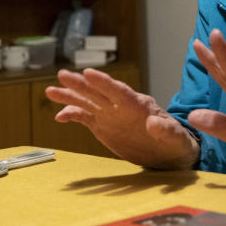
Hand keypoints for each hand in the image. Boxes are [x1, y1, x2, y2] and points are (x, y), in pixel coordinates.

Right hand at [45, 68, 199, 169]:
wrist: (169, 152)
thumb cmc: (176, 143)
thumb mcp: (176, 138)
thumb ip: (166, 130)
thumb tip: (154, 123)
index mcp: (138, 105)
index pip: (119, 91)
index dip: (104, 83)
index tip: (88, 73)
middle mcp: (121, 106)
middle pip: (98, 92)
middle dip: (80, 84)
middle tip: (62, 74)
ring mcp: (110, 115)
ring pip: (87, 102)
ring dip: (70, 96)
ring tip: (50, 91)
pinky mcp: (103, 126)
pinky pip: (85, 118)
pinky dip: (72, 116)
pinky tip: (59, 117)